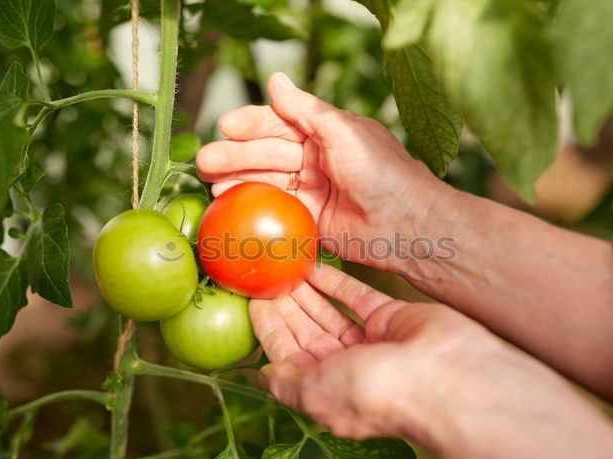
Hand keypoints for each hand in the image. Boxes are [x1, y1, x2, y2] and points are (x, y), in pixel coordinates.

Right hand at [196, 72, 443, 270]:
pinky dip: (249, 205)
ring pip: (266, 180)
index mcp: (325, 132)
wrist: (406, 224)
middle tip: (206, 160)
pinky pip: (273, 209)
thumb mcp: (343, 131)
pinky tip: (225, 201)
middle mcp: (315, 159)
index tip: (226, 125)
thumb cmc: (382, 171)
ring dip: (236, 179)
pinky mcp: (308, 219)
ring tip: (208, 180)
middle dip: (236, 155)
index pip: (280, 123)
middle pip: (267, 152)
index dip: (252, 124)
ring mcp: (311, 190)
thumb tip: (274, 79)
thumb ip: (306, 109)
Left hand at [251, 265, 612, 458]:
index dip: (268, 324)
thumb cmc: (384, 392)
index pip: (286, 351)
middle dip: (286, 301)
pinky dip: (337, 280)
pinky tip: (317, 264)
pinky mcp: (391, 316)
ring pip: (329, 309)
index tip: (252, 296)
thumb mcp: (320, 392)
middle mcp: (346, 364)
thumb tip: (261, 377)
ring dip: (307, 288)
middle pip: (306, 327)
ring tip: (286, 262)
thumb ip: (288, 384)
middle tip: (267, 271)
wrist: (449, 377)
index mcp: (326, 387)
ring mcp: (370, 340)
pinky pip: (357, 295)